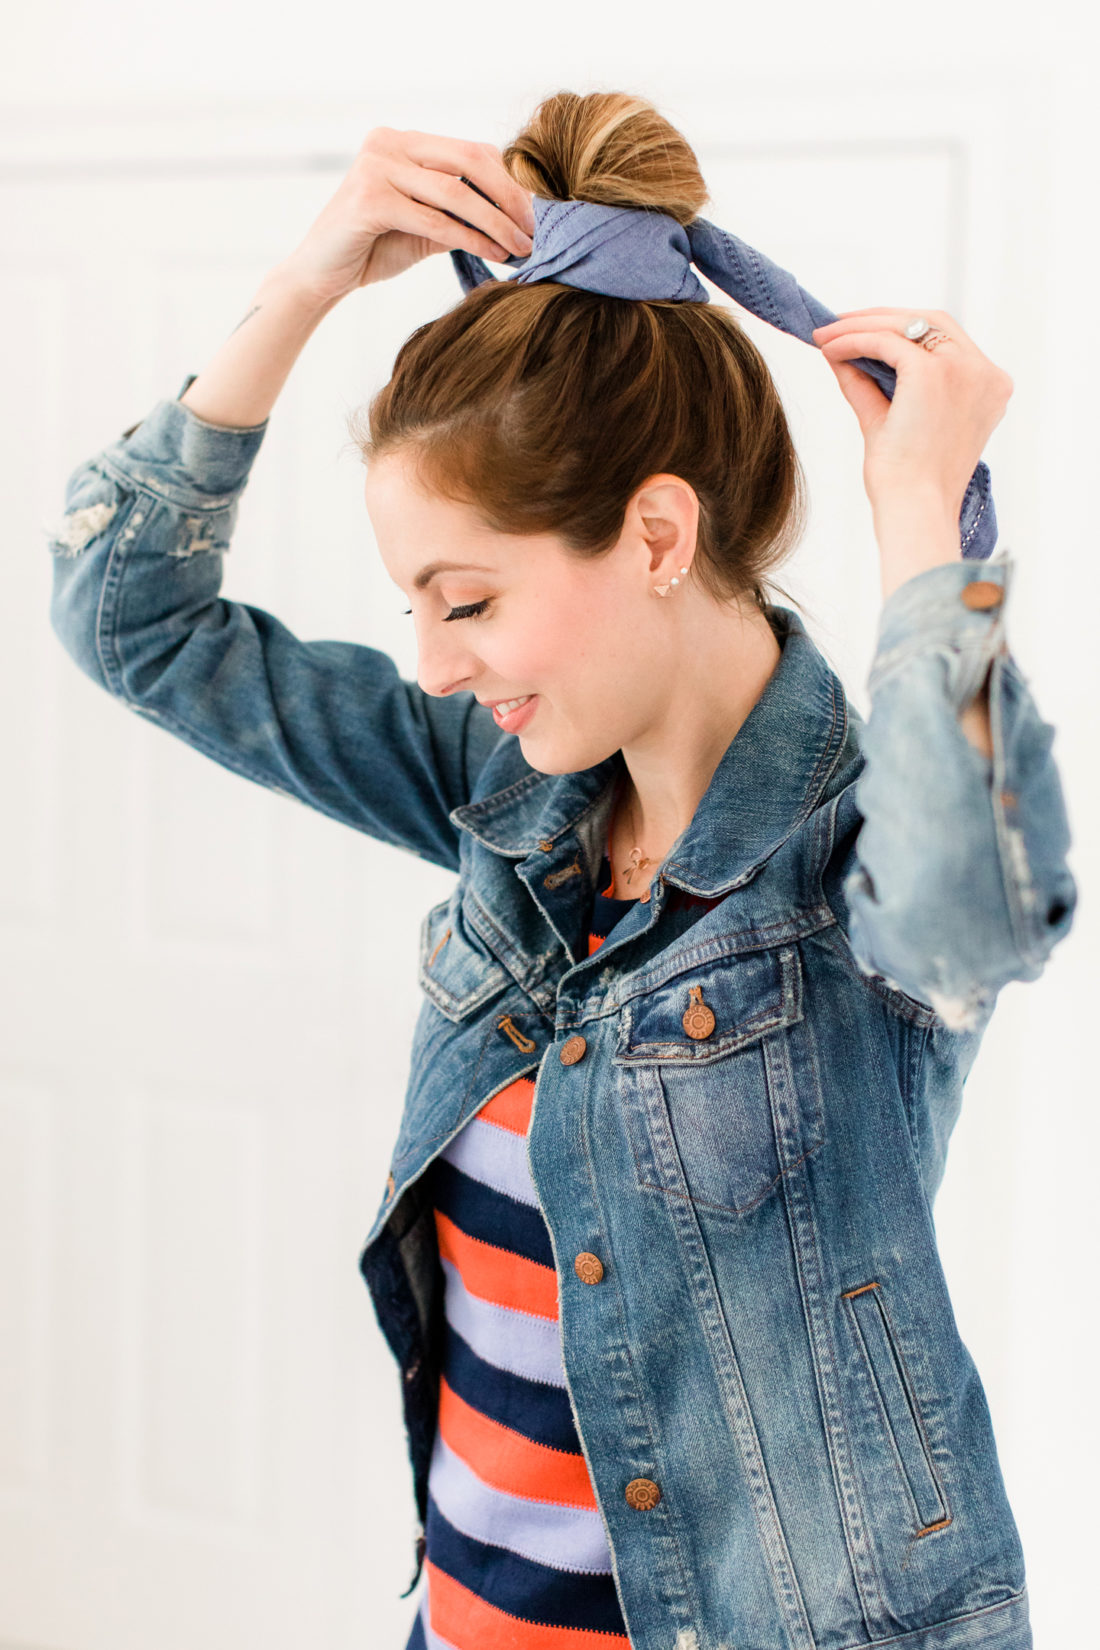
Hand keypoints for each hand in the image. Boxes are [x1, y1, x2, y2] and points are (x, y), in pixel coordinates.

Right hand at [280, 127, 535, 304]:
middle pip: (470, 159)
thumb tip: (517, 217)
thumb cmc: (372, 249)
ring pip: (456, 191)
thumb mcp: (425, 225)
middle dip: (510, 198)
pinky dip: (470, 238)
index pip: (471, 150)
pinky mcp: (369, 198)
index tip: (537, 215)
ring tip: (522, 248)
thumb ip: (459, 212)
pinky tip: (494, 255)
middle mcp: (388, 142)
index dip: (510, 181)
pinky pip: (435, 218)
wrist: (320, 276)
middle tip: (537, 231)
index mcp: (403, 140)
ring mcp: (376, 166)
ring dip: (497, 223)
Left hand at [811, 308, 1013, 522]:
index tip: (863, 331)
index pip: (945, 339)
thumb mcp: (890, 421)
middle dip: (880, 318)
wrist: (913, 510)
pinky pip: (886, 342)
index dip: (902, 328)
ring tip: (825, 336)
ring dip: (861, 325)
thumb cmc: (907, 482)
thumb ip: (870, 385)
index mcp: (987, 386)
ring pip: (907, 325)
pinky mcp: (932, 373)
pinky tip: (830, 350)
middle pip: (931, 321)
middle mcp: (984, 373)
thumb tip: (841, 355)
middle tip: (837, 324)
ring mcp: (962, 369)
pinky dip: (855, 340)